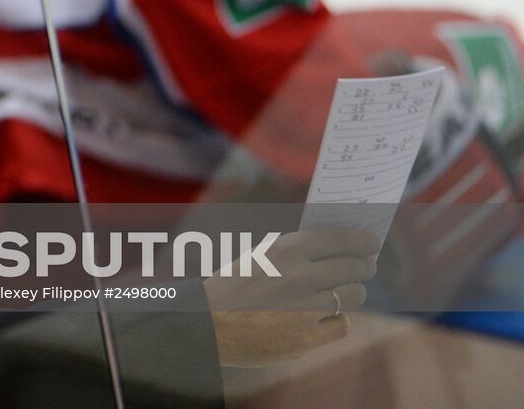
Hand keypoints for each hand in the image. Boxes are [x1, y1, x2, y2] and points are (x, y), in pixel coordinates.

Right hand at [204, 226, 378, 366]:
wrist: (206, 323)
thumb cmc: (233, 286)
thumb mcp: (260, 256)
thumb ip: (296, 251)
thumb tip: (340, 246)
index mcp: (285, 250)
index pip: (340, 238)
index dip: (362, 239)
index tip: (372, 242)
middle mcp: (298, 277)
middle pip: (353, 267)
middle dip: (364, 266)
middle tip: (365, 267)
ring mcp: (304, 310)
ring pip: (353, 296)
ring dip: (353, 292)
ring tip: (346, 291)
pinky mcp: (305, 339)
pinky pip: (341, 325)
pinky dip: (336, 321)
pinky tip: (325, 317)